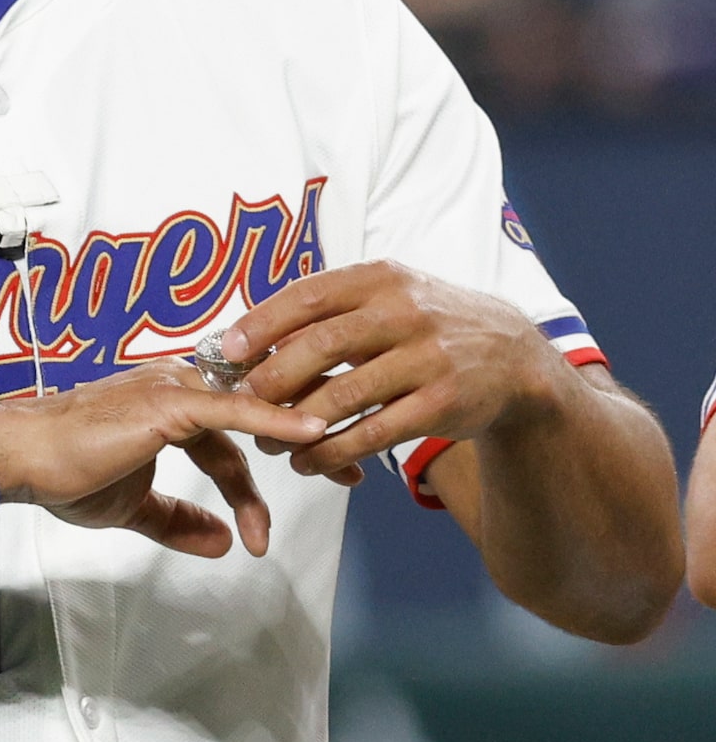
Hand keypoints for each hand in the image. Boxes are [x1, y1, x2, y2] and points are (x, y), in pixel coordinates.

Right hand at [0, 362, 325, 557]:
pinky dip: (276, 418)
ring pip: (254, 405)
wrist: (20, 457)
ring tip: (344, 464)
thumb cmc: (62, 472)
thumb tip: (220, 542)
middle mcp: (175, 385)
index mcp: (168, 402)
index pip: (235, 432)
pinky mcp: (167, 403)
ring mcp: (171, 389)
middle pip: (258, 408)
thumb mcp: (132, 505)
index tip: (311, 486)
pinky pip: (233, 409)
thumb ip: (177, 520)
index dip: (270, 465)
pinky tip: (312, 430)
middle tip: (352, 471)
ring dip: (303, 432)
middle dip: (307, 438)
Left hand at [223, 261, 570, 477]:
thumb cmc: (425, 327)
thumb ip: (328, 314)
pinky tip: (308, 461)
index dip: (262, 324)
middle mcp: (405, 313)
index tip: (227, 351)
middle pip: (322, 345)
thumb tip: (249, 340)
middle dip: (272, 378)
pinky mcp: (443, 403)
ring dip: (297, 424)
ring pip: (346, 395)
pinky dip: (335, 451)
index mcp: (380, 279)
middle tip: (240, 402)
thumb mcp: (385, 299)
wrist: (514, 358)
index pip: (309, 296)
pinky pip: (376, 433)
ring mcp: (428, 359)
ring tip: (267, 441)